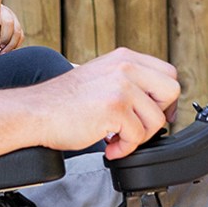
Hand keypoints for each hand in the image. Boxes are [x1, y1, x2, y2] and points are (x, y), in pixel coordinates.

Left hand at [0, 0, 22, 52]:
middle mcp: (5, 11)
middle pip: (11, 24)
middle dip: (6, 39)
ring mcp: (13, 18)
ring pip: (19, 33)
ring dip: (12, 45)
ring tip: (1, 53)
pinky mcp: (17, 26)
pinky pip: (20, 37)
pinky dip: (15, 45)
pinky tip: (6, 50)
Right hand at [23, 49, 179, 160]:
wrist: (35, 112)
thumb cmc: (64, 102)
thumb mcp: (102, 77)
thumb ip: (128, 81)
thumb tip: (156, 102)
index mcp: (124, 58)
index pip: (168, 73)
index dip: (166, 98)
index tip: (155, 113)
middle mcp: (125, 66)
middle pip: (171, 90)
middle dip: (159, 114)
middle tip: (139, 127)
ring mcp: (121, 85)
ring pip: (156, 119)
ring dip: (138, 137)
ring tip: (116, 138)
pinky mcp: (115, 107)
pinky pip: (138, 136)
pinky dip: (124, 148)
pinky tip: (108, 146)